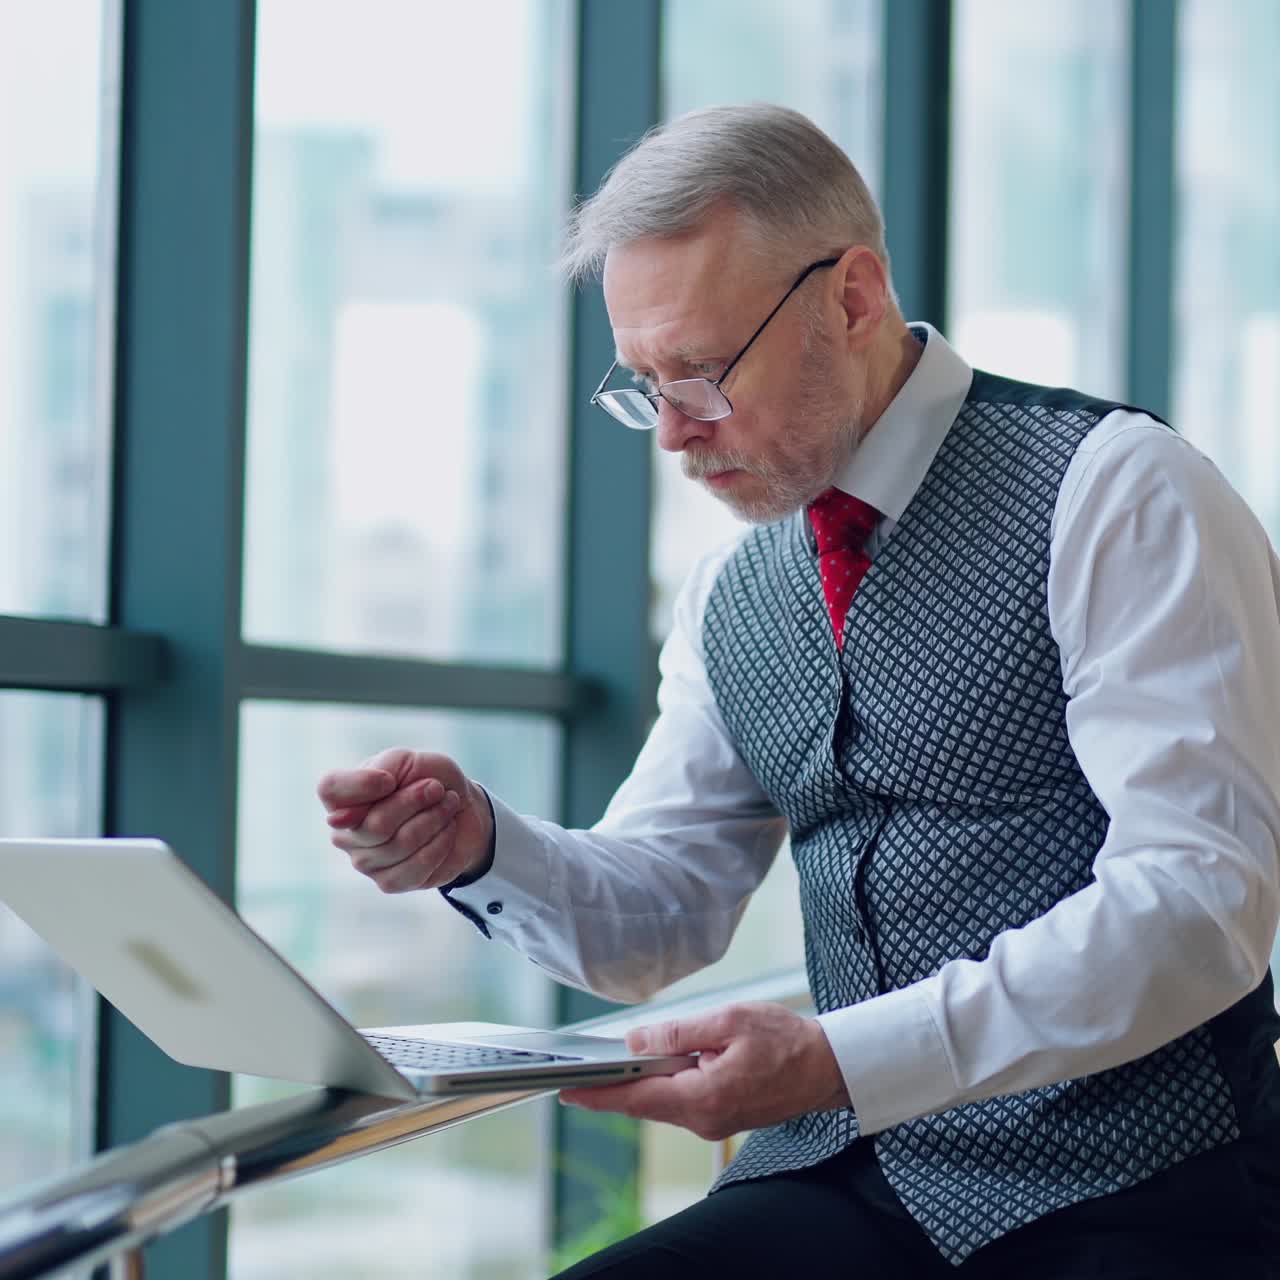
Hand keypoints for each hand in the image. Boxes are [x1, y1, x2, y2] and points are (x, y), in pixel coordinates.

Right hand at [316, 748, 493, 893]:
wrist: (464, 807)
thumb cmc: (429, 779)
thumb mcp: (406, 761)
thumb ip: (377, 774)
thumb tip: (340, 818)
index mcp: (341, 797)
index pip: (330, 788)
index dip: (363, 784)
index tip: (392, 779)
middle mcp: (344, 833)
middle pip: (376, 824)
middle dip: (417, 802)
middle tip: (438, 789)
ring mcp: (364, 861)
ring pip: (400, 845)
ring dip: (434, 820)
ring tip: (448, 806)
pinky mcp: (389, 882)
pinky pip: (415, 866)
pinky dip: (440, 843)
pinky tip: (446, 830)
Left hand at [558, 1002, 849, 1140]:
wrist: (828, 1066)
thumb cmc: (786, 1040)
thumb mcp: (728, 1021)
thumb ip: (679, 1033)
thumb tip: (637, 1040)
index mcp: (703, 1098)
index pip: (637, 1099)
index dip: (598, 1094)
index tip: (567, 1090)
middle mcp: (704, 1119)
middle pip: (645, 1102)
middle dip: (615, 1083)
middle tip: (583, 1066)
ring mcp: (713, 1121)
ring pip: (663, 1100)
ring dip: (643, 1079)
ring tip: (621, 1057)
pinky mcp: (721, 1114)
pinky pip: (682, 1099)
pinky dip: (666, 1081)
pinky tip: (661, 1061)